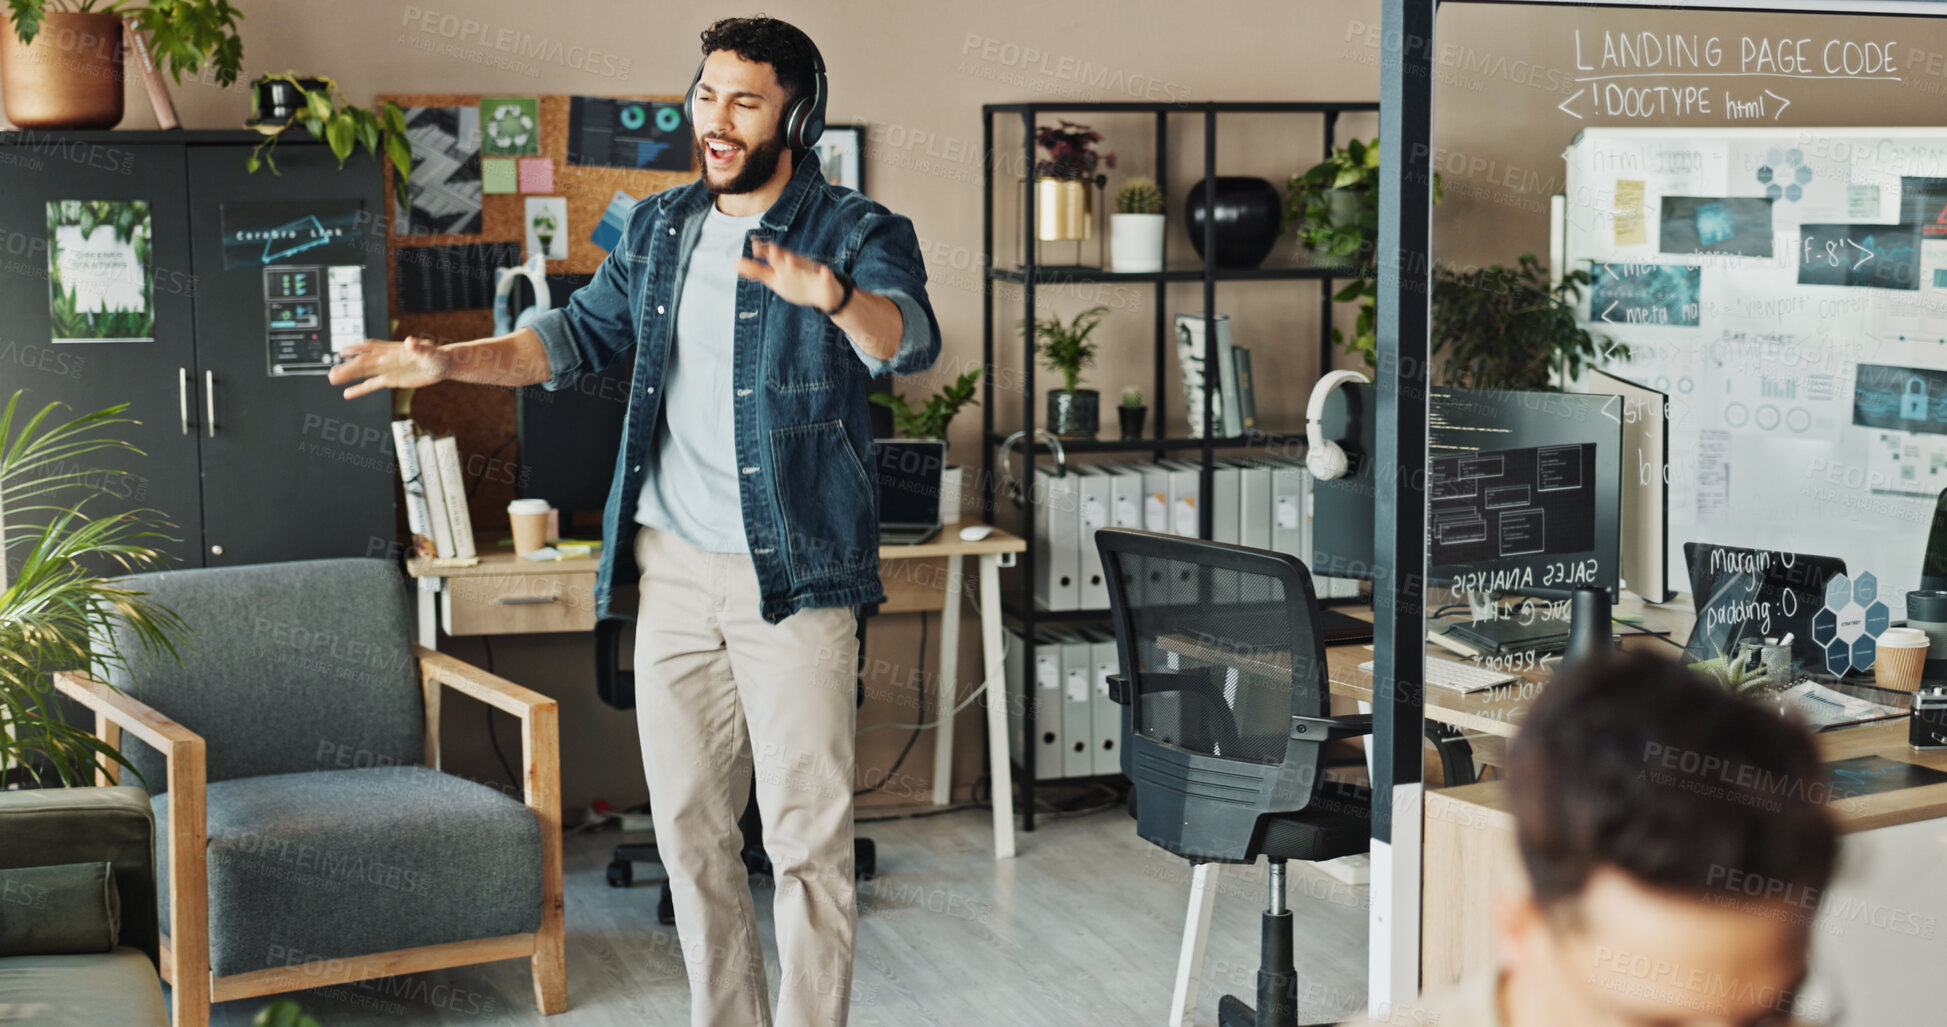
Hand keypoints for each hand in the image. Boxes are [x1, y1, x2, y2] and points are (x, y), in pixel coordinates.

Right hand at [327, 335, 448, 398]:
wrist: (442, 365)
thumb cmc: (436, 355)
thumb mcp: (429, 351)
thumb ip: (418, 347)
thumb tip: (410, 341)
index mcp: (392, 350)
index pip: (371, 348)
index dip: (357, 349)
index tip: (342, 351)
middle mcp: (386, 359)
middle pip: (363, 363)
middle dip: (347, 368)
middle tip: (332, 374)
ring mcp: (387, 370)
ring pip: (364, 373)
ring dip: (348, 376)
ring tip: (332, 379)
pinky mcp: (391, 380)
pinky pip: (372, 385)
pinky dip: (360, 389)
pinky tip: (347, 394)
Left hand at [737, 239, 843, 311]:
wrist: (822, 295)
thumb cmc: (796, 282)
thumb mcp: (774, 278)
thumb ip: (756, 271)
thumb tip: (735, 264)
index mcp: (784, 266)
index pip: (773, 257)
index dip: (764, 251)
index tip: (754, 246)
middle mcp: (797, 265)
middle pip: (788, 258)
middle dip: (780, 255)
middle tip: (771, 252)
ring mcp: (811, 271)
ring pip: (806, 265)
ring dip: (799, 263)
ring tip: (791, 261)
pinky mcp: (826, 279)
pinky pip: (826, 277)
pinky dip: (825, 274)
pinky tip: (824, 272)